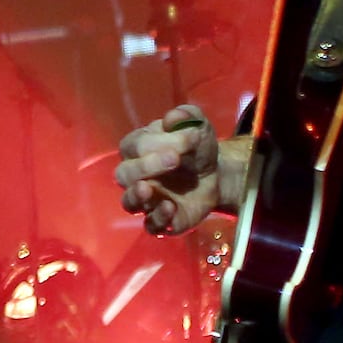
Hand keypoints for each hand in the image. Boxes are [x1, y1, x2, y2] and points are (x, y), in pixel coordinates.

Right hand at [117, 103, 229, 235]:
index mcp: (137, 149)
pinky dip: (158, 218)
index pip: (134, 146)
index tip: (189, 138)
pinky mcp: (161, 221)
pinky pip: (150, 225)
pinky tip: (171, 207)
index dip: (157, 142)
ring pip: (129, 202)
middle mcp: (136, 176)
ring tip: (149, 188)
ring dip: (136, 195)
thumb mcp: (197, 126)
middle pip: (125, 174)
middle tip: (175, 158)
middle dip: (146, 166)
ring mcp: (147, 200)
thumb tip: (172, 118)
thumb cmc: (197, 148)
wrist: (217, 175)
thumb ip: (187, 116)